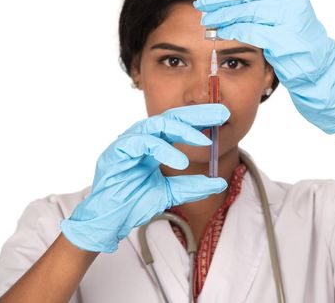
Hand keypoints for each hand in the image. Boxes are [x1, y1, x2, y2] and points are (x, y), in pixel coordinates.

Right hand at [61, 104, 229, 252]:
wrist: (111, 221)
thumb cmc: (134, 202)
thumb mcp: (171, 193)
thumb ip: (193, 187)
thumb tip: (220, 183)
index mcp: (154, 144)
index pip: (179, 124)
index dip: (200, 119)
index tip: (223, 116)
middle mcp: (142, 138)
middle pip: (171, 116)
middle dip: (197, 113)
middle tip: (221, 113)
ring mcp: (129, 142)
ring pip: (157, 123)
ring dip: (183, 130)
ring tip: (204, 142)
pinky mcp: (117, 151)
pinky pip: (142, 142)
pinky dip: (163, 149)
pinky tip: (180, 162)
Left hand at [194, 0, 334, 133]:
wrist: (321, 75)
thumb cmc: (296, 50)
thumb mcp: (280, 22)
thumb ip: (260, 8)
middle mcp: (292, 1)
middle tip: (201, 3)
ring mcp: (291, 20)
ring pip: (248, 11)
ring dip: (224, 15)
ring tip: (206, 19)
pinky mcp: (286, 41)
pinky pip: (253, 32)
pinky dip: (234, 31)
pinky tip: (220, 33)